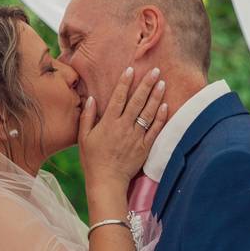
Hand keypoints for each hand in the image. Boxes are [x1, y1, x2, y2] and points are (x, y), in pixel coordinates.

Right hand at [79, 67, 168, 190]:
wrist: (107, 181)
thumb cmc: (93, 159)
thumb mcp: (84, 137)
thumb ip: (87, 117)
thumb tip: (92, 98)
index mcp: (109, 123)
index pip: (118, 97)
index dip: (125, 82)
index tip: (131, 69)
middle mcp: (124, 127)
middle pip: (137, 101)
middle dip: (146, 84)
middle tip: (155, 70)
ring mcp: (136, 137)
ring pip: (149, 113)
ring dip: (156, 97)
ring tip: (162, 83)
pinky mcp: (145, 147)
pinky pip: (155, 130)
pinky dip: (161, 118)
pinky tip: (165, 106)